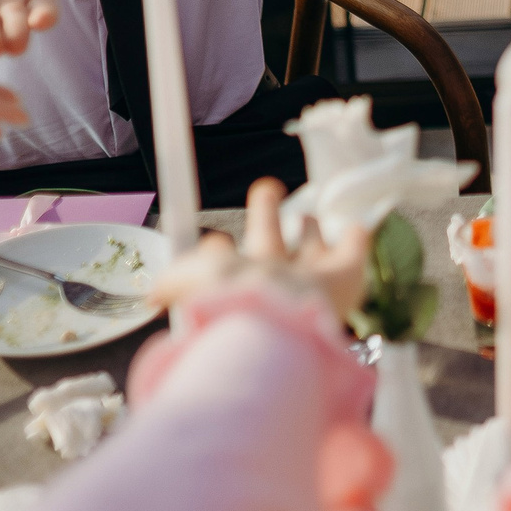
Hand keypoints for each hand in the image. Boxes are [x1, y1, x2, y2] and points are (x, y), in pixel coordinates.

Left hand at [152, 178, 371, 324]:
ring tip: (307, 217)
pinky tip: (357, 232)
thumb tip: (153, 293)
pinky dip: (356, 239)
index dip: (220, 248)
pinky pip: (353, 248)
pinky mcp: (345, 273)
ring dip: (307, 226)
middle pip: (270, 235)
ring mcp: (311, 271)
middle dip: (267, 212)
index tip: (217, 244)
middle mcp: (274, 273)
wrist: (277, 319)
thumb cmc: (232, 297)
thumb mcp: (193, 278)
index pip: (225, 255)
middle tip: (267, 190)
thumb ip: (175, 281)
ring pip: (309, 236)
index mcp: (238, 273)